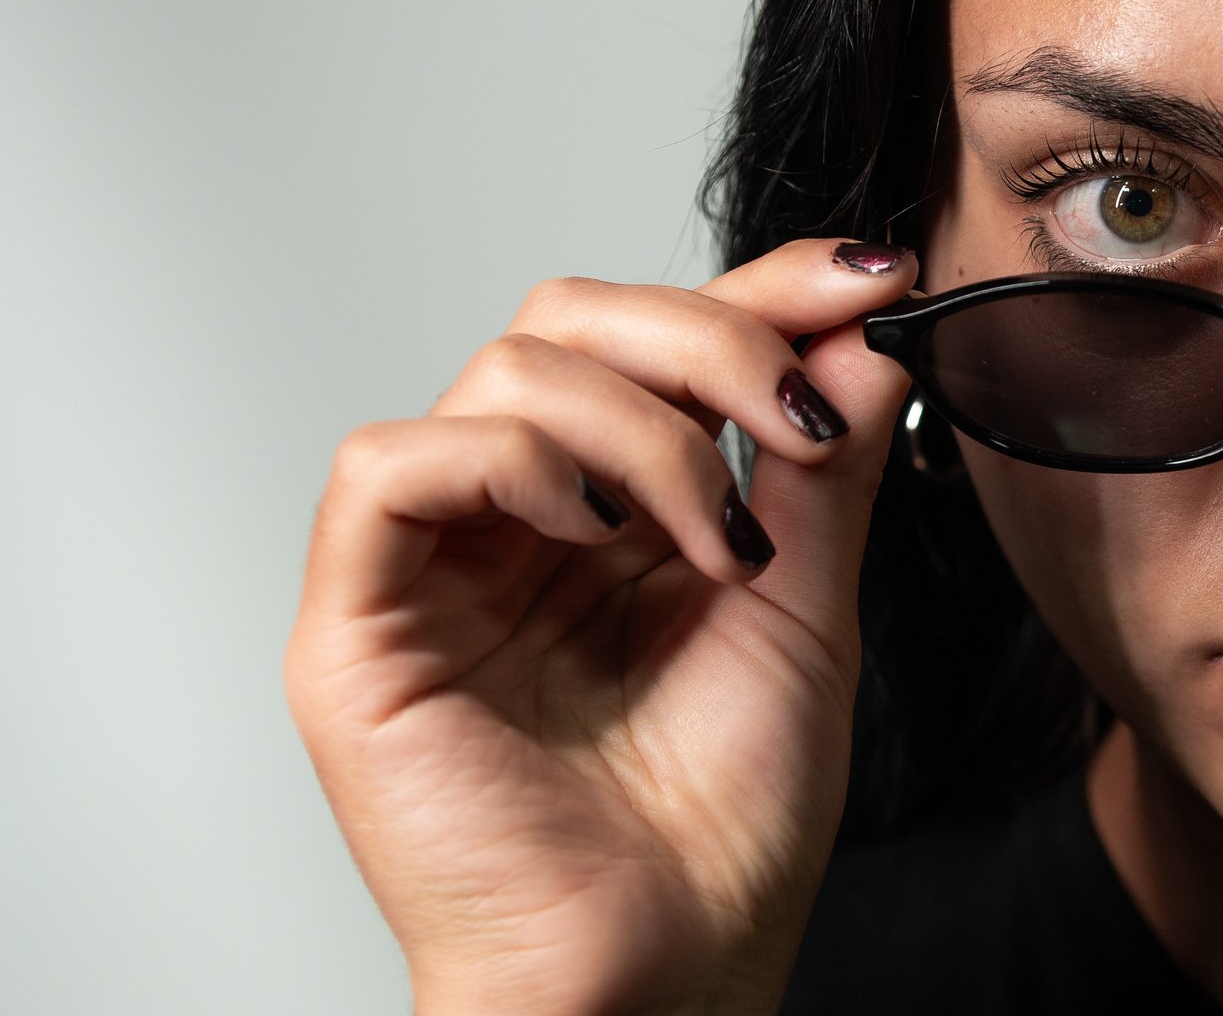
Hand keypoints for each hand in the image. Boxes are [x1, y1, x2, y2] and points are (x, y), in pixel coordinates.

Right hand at [284, 239, 915, 1013]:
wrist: (665, 974)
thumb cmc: (723, 827)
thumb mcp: (802, 610)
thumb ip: (821, 468)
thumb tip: (860, 333)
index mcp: (609, 517)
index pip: (653, 345)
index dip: (755, 292)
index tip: (867, 277)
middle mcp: (515, 522)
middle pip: (567, 323)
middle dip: (705, 339)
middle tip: (792, 417)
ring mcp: (432, 566)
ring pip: (500, 376)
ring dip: (638, 429)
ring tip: (717, 541)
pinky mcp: (355, 625)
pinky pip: (388, 468)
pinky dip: (511, 464)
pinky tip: (595, 535)